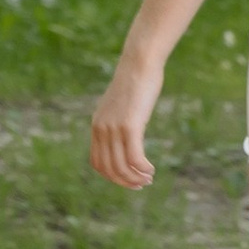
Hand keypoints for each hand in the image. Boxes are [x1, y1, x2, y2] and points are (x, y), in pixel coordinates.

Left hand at [89, 54, 161, 189]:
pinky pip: (134, 157)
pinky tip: (151, 169)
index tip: (128, 180)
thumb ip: (118, 120)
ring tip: (148, 178)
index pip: (97, 163)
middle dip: (125, 181)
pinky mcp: (129, 126)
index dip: (112, 177)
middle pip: (109, 168)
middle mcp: (101, 129)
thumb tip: (127, 133)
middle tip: (141, 184)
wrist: (139, 63)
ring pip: (121, 166)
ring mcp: (114, 128)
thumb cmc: (135, 82)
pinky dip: (142, 168)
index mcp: (97, 126)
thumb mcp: (121, 105)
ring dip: (135, 178)